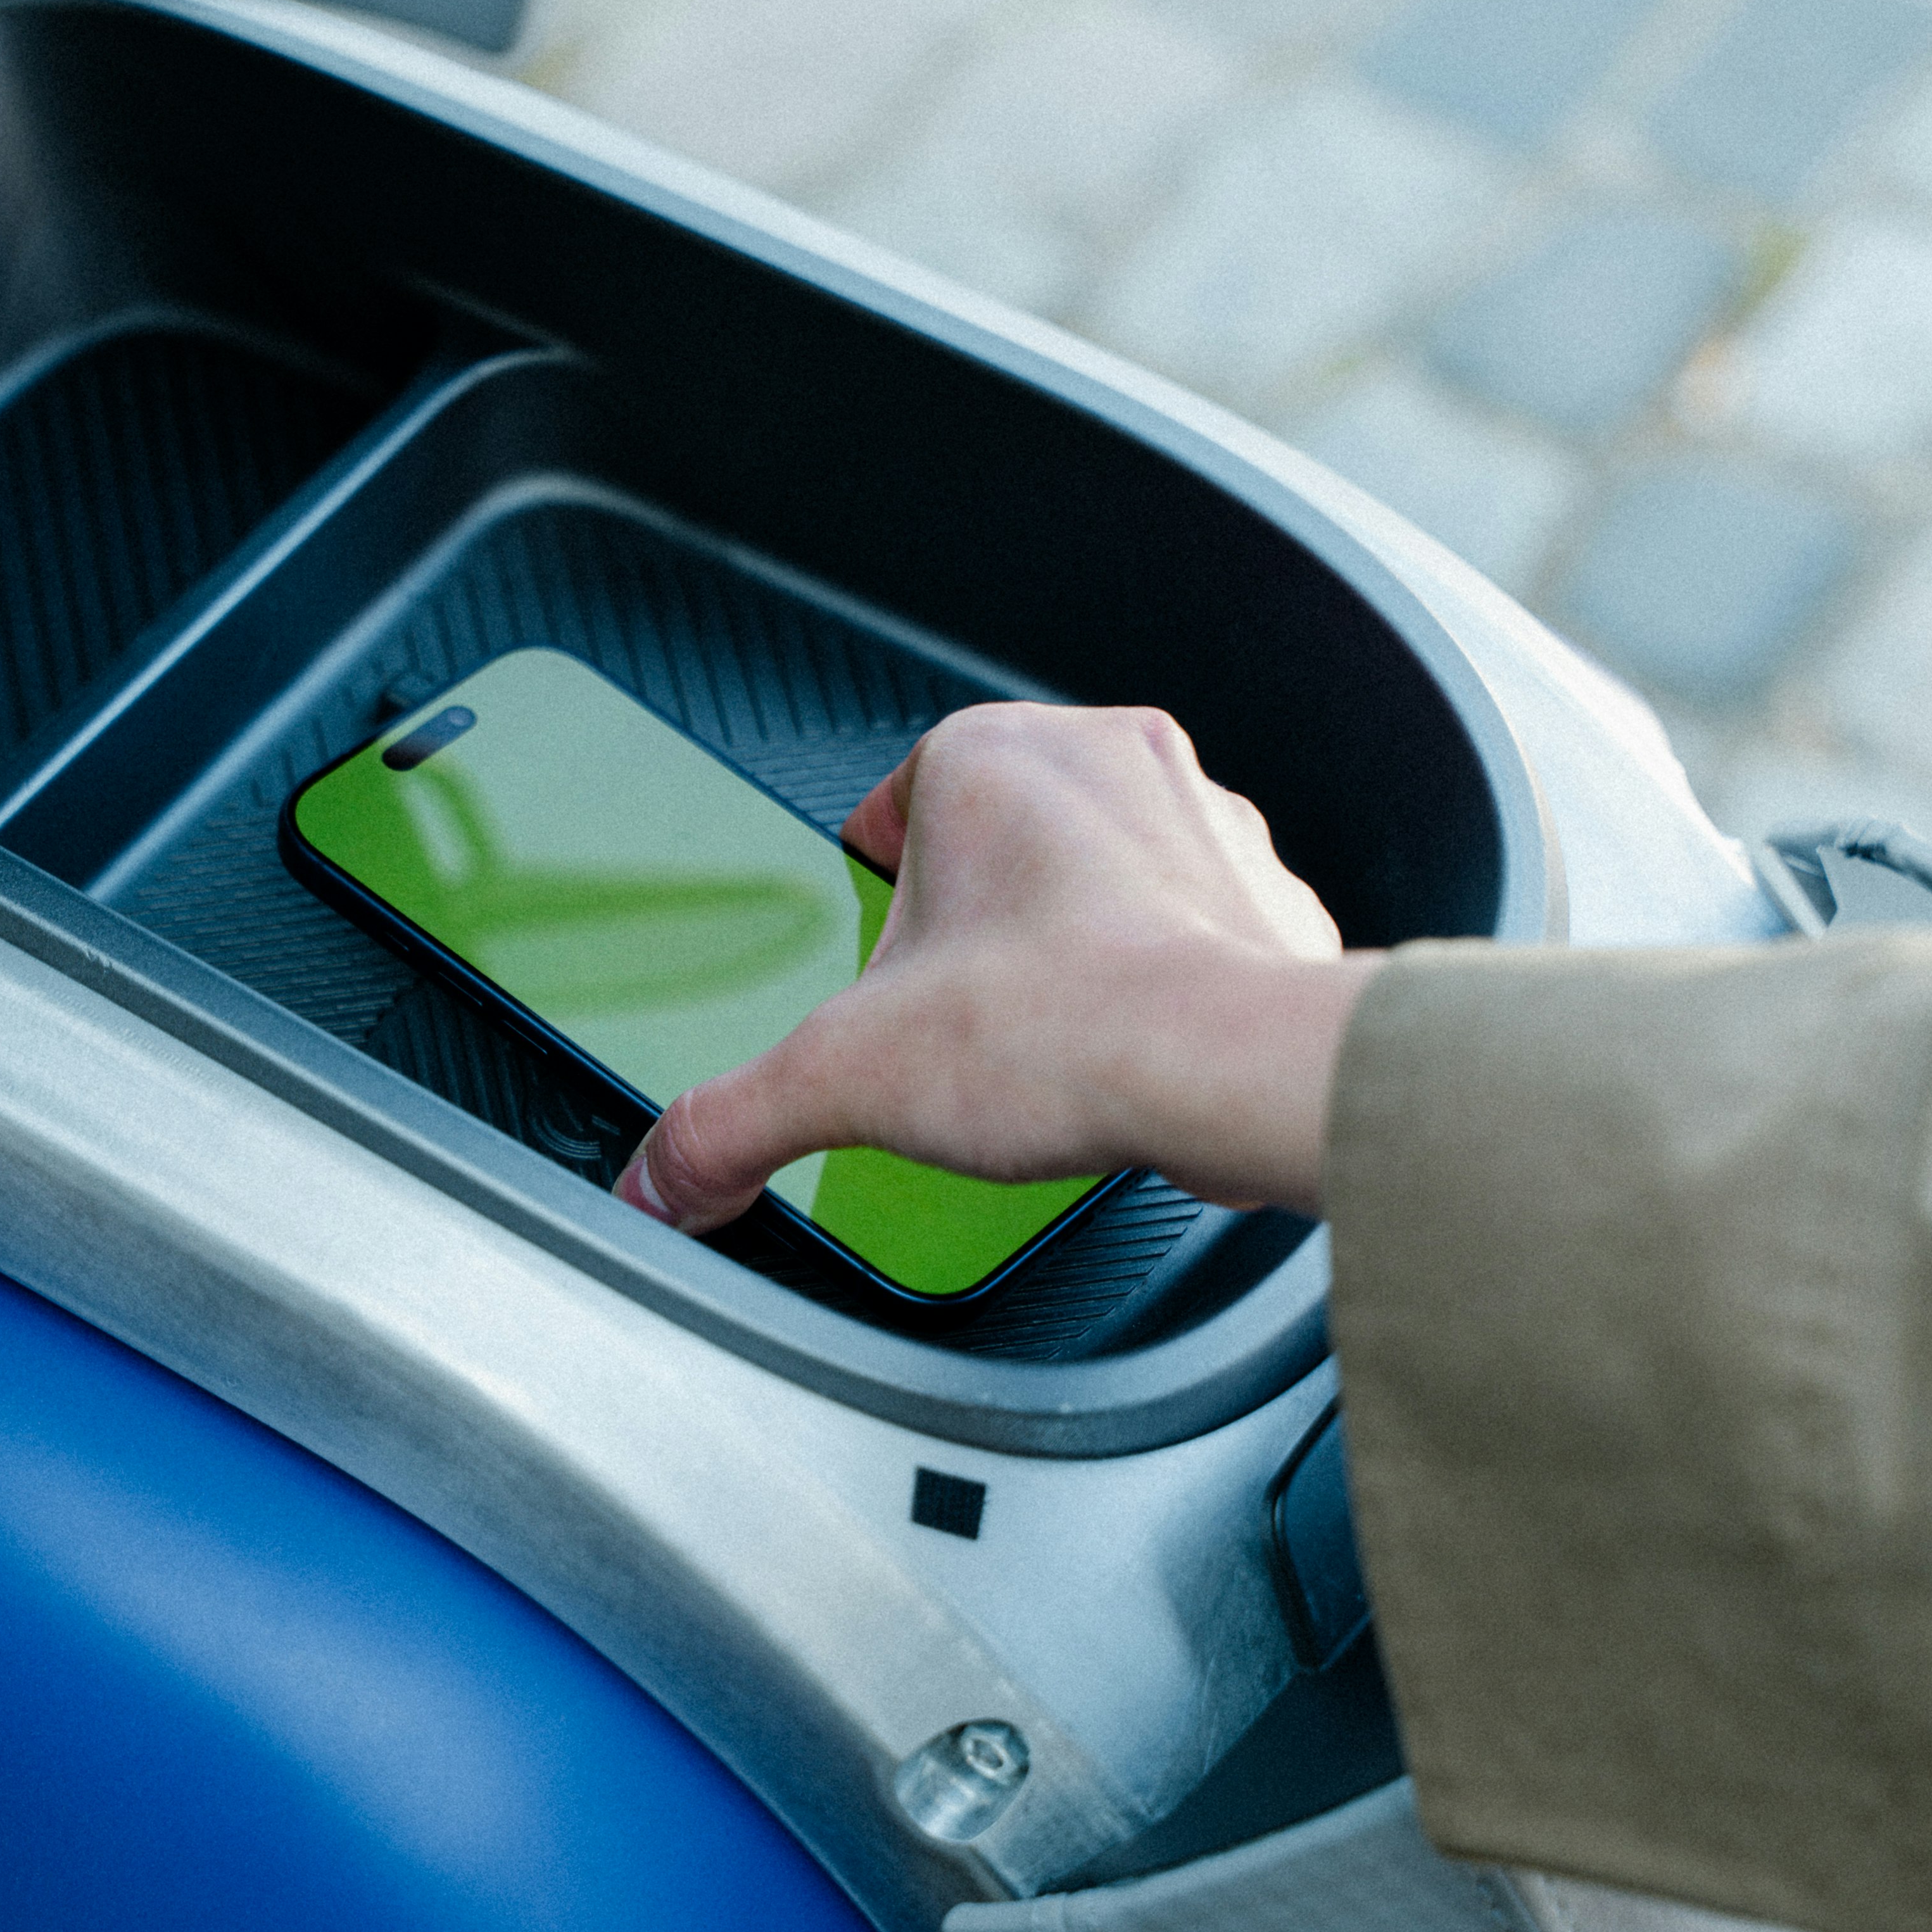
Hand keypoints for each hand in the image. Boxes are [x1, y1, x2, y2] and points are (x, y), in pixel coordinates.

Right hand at [612, 701, 1379, 1230]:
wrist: (1236, 1073)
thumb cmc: (1068, 1031)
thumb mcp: (841, 1080)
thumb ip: (729, 1122)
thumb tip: (662, 1176)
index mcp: (991, 755)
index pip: (894, 800)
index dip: (876, 886)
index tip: (878, 943)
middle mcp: (1106, 759)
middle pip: (1003, 837)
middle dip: (977, 920)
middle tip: (954, 1009)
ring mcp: (1204, 818)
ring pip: (1105, 870)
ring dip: (1075, 938)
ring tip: (1042, 1031)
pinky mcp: (1269, 894)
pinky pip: (1195, 924)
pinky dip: (1165, 979)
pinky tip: (1130, 1049)